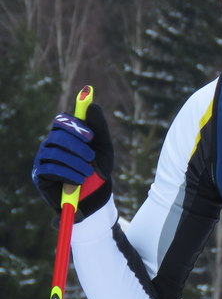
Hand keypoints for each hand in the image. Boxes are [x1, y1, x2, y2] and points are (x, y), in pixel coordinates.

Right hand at [32, 103, 113, 219]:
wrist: (95, 194)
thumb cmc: (99, 167)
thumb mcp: (104, 147)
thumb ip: (99, 126)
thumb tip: (92, 104)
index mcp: (66, 133)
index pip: (62, 120)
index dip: (75, 125)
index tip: (91, 136)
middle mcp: (51, 143)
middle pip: (57, 136)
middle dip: (77, 147)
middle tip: (91, 157)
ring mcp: (43, 158)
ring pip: (54, 153)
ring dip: (75, 163)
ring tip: (88, 172)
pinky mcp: (39, 174)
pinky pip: (49, 169)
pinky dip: (67, 174)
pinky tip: (78, 180)